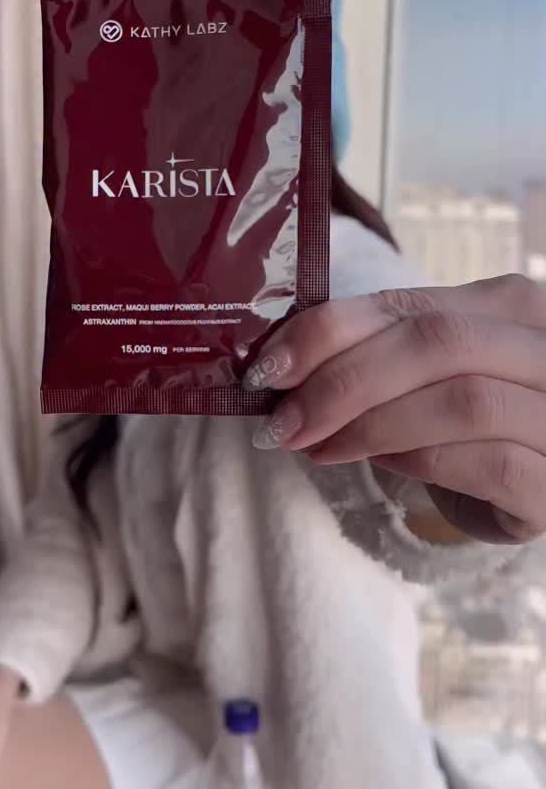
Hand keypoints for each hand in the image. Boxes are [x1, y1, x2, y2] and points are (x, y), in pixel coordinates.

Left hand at [246, 274, 545, 543]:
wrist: (541, 483)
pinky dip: (423, 462)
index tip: (269, 368)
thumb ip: (382, 351)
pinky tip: (382, 466)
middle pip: (438, 344)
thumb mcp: (435, 373)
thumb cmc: (477, 425)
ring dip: (372, 425)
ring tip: (317, 445)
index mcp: (513, 306)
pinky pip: (491, 465)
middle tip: (283, 421)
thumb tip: (284, 362)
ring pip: (465, 401)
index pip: (410, 305)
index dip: (329, 332)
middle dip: (343, 382)